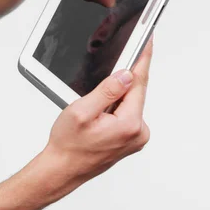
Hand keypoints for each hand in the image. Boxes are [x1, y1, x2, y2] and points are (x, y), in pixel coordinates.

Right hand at [44, 35, 152, 182]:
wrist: (63, 168)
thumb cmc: (68, 144)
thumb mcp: (81, 111)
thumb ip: (106, 91)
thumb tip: (126, 75)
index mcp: (129, 124)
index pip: (138, 83)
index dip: (141, 59)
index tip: (146, 41)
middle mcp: (138, 133)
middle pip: (135, 92)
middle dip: (123, 77)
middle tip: (110, 66)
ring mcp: (135, 138)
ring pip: (129, 103)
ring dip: (115, 94)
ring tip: (93, 101)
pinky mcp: (130, 139)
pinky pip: (126, 113)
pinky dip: (115, 105)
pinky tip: (99, 109)